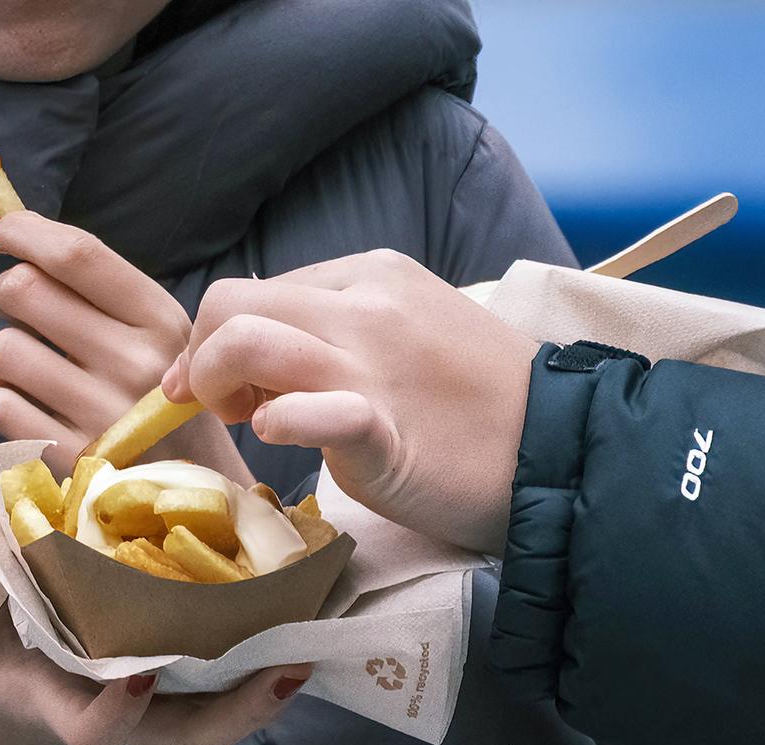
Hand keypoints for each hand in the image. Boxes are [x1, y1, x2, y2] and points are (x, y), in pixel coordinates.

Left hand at [0, 211, 253, 483]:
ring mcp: (100, 414)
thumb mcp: (160, 337)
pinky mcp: (67, 458)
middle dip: (7, 292)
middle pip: (25, 291)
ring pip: (3, 348)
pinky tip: (18, 403)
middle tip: (18, 308)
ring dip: (7, 354)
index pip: (78, 255)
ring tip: (35, 371)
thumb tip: (11, 232)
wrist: (194, 495)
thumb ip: (101, 289)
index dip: (25, 232)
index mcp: (159, 321)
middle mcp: (134, 363)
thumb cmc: (162, 401)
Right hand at [0, 585, 310, 744]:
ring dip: (267, 690)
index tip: (137, 674)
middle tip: (287, 666)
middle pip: (191, 737)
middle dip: (241, 711)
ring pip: (221, 720)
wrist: (9, 711)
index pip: (94, 731)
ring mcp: (156, 711)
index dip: (117, 712)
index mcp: (64, 710)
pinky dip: (261, 662)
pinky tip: (295, 614)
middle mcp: (123, 718)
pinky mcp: (176, 692)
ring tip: (310, 641)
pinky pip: (225, 688)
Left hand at [163, 249, 539, 553]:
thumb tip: (253, 354)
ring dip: (216, 382)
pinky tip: (278, 435)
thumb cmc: (474, 404)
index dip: (217, 342)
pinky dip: (278, 422)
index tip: (223, 391)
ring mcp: (375, 365)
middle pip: (230, 303)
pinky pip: (311, 411)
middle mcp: (366, 306)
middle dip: (203, 359)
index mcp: (369, 276)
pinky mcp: (386, 429)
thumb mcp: (404, 334)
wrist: (561, 448)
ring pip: (249, 339)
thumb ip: (334, 330)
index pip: (253, 290)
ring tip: (245, 420)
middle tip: (228, 408)